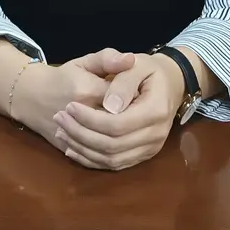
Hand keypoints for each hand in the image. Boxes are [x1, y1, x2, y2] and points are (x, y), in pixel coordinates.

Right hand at [10, 49, 133, 151]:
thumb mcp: (85, 62)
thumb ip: (108, 59)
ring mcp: (74, 136)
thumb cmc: (63, 77)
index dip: (137, 99)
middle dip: (133, 122)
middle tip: (138, 113)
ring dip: (125, 141)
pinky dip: (111, 157)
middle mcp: (81, 116)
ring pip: (109, 149)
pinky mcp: (70, 150)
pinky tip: (118, 145)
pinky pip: (95, 161)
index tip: (140, 95)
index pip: (124, 100)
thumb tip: (130, 60)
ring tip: (129, 128)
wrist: (32, 97)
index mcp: (88, 90)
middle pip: (119, 127)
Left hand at [52, 52, 184, 170]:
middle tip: (59, 118)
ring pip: (111, 159)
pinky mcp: (142, 155)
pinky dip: (90, 159)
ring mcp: (150, 148)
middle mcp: (156, 135)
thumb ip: (122, 81)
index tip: (69, 106)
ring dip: (82, 148)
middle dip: (81, 134)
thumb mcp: (137, 64)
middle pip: (112, 145)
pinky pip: (114, 165)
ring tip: (61, 131)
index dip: (90, 119)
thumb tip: (109, 105)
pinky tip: (72, 148)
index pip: (117, 124)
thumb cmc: (149, 71)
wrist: (170, 84)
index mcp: (155, 111)